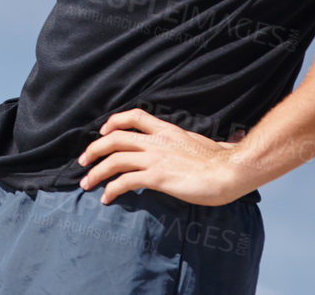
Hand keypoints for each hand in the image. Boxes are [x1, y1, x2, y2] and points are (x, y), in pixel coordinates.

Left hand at [76, 109, 248, 205]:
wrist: (231, 171)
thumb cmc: (223, 161)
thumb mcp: (205, 143)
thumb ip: (197, 143)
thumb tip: (220, 141)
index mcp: (167, 130)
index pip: (134, 116)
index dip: (114, 122)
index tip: (103, 132)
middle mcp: (157, 141)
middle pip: (115, 138)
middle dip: (94, 149)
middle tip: (83, 162)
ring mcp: (155, 158)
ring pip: (114, 159)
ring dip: (96, 172)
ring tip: (86, 184)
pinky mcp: (157, 177)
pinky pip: (125, 181)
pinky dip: (111, 189)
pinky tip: (107, 198)